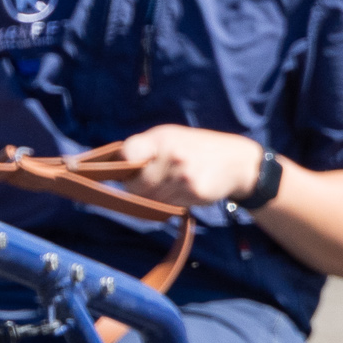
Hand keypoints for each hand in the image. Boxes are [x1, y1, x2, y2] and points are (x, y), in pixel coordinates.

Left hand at [88, 124, 267, 208]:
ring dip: (155, 197)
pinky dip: (172, 202)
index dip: (120, 166)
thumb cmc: (194, 147)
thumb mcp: (169, 137)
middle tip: (151, 180)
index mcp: (161, 139)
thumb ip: (142, 149)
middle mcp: (172, 155)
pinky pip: (169, 206)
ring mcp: (184, 175)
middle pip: (135, 186)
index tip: (119, 172)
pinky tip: (184, 189)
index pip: (127, 154)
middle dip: (137, 188)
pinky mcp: (194, 192)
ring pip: (151, 200)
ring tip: (172, 182)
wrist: (237, 161)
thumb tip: (105, 165)